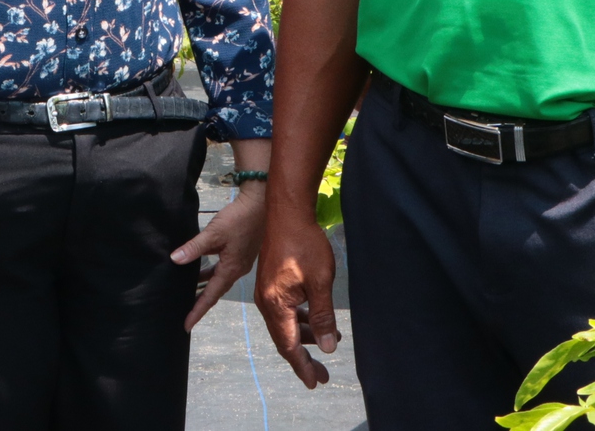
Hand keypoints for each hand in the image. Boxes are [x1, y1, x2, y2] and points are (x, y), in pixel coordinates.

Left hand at [173, 183, 265, 330]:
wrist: (261, 203)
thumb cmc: (240, 218)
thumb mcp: (214, 233)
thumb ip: (194, 247)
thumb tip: (175, 259)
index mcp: (231, 269)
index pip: (210, 296)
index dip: (197, 310)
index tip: (186, 326)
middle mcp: (237, 270)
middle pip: (216, 291)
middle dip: (201, 303)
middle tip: (186, 313)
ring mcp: (240, 261)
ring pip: (219, 280)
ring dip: (205, 287)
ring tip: (189, 293)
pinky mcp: (241, 252)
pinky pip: (223, 269)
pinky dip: (211, 273)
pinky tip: (201, 269)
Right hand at [255, 212, 340, 389]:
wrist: (287, 212)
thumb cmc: (304, 244)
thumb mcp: (320, 283)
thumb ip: (322, 317)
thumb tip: (326, 348)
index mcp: (275, 305)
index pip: (289, 346)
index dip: (302, 366)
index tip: (314, 382)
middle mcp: (266, 302)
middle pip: (285, 339)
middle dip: (304, 358)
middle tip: (322, 374)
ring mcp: (267, 292)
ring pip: (285, 324)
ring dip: (305, 336)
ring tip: (329, 341)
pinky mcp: (272, 283)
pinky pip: (285, 310)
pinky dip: (300, 319)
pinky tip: (315, 318)